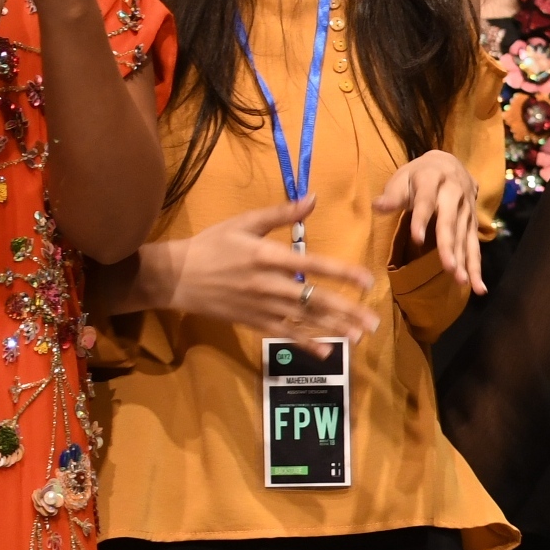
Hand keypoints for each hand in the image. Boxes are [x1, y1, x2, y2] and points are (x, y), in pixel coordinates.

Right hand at [153, 196, 379, 345]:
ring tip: (359, 336)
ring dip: (334, 329)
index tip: (368, 281)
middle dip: (347, 311)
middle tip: (374, 321)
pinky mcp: (253, 322)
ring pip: (304, 320)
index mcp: (268, 256)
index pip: (313, 265)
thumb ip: (281, 214)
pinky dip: (306, 343)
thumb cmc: (211, 245)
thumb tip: (313, 198)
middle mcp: (268, 284)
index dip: (343, 273)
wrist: (175, 276)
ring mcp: (261, 306)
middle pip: (314, 299)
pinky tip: (327, 351)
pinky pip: (284, 334)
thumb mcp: (243, 223)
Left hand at [377, 147, 485, 295]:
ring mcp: (467, 209)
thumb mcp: (403, 177)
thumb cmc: (418, 175)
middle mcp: (454, 193)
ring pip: (465, 236)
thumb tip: (377, 206)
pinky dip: (476, 266)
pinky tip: (478, 287)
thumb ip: (392, 195)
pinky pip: (474, 245)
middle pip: (450, 222)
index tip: (417, 239)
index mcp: (433, 179)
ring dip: (464, 260)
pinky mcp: (473, 223)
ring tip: (461, 281)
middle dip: (449, 246)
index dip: (421, 219)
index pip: (426, 201)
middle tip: (448, 267)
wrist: (450, 164)